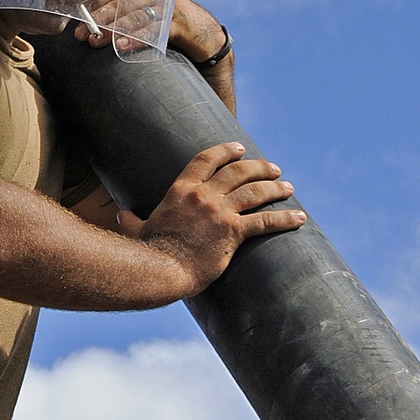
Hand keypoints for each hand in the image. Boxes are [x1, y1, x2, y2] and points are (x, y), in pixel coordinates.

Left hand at [71, 0, 224, 59]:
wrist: (204, 34)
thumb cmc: (171, 20)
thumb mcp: (151, 3)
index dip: (95, 3)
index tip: (78, 16)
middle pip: (123, 3)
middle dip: (100, 18)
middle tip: (82, 34)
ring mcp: (167, 8)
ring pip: (135, 18)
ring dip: (114, 30)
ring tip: (98, 41)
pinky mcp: (177, 26)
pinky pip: (153, 33)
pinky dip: (136, 40)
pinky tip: (121, 47)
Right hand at [116, 141, 305, 294]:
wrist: (158, 270)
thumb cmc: (146, 253)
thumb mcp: (134, 230)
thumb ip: (130, 219)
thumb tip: (119, 213)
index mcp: (181, 190)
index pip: (206, 159)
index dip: (226, 151)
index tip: (240, 149)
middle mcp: (203, 195)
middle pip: (238, 171)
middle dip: (259, 167)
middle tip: (274, 168)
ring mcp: (219, 212)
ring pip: (255, 191)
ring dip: (275, 187)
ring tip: (288, 187)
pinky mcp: (232, 232)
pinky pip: (265, 221)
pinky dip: (285, 218)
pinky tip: (299, 218)